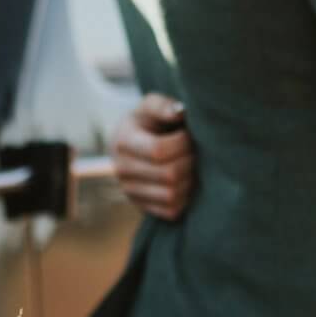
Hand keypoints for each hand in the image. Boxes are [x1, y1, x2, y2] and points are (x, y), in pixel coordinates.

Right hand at [112, 93, 193, 221]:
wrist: (133, 145)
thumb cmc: (148, 122)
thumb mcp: (150, 106)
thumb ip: (163, 105)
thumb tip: (179, 113)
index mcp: (123, 142)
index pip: (157, 150)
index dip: (181, 143)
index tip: (186, 134)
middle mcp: (122, 170)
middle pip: (168, 174)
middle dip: (189, 160)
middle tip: (194, 150)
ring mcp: (130, 191)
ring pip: (172, 195)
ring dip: (190, 179)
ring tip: (190, 163)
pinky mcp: (142, 206)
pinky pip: (172, 210)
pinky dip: (185, 197)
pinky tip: (185, 180)